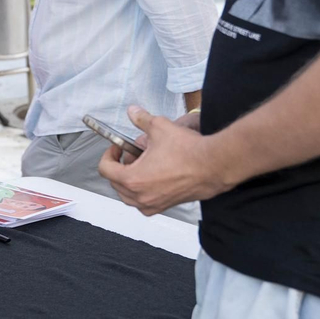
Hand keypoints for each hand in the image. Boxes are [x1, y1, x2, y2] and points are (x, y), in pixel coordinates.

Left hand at [98, 105, 233, 215]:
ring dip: (130, 179)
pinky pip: (144, 202)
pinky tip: (153, 175)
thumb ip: (141, 119)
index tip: (117, 146)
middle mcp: (141, 196)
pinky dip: (142, 190)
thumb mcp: (159, 127)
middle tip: (130, 153)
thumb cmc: (189, 151)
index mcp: (133, 179)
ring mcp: (153, 204)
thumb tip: (133, 112)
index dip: (109, 154)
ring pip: (128, 195)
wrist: (214, 165)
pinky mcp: (165, 206)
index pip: (105, 169)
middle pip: (115, 183)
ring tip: (142, 163)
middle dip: (120, 166)